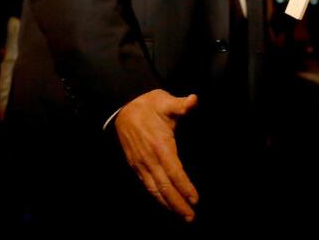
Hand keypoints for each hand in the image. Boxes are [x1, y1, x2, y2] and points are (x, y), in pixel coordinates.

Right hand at [116, 89, 200, 220]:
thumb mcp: (165, 101)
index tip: (195, 199)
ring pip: (155, 189)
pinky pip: (147, 185)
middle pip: (165, 186)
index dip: (184, 186)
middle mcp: (150, 158)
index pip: (174, 171)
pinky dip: (157, 197)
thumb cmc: (148, 105)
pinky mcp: (136, 165)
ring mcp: (141, 164)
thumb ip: (180, 105)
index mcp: (160, 145)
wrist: (123, 107)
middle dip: (178, 203)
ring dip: (168, 204)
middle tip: (191, 217)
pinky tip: (165, 204)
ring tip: (182, 215)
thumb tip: (193, 100)